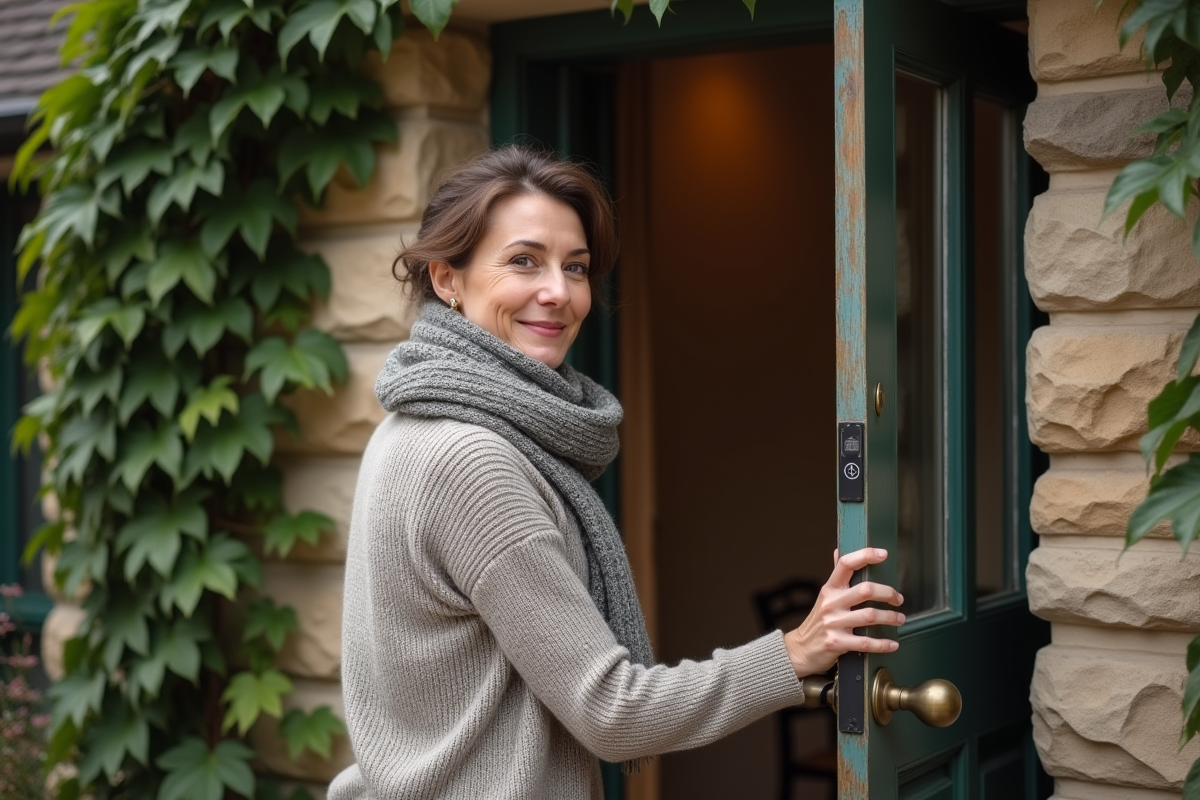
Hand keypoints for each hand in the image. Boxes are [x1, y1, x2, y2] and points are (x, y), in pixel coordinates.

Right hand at [782, 548, 904, 678]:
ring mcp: (833, 623)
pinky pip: (866, 642)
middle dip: (888, 593)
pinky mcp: (837, 643)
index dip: (865, 556)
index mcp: (829, 589)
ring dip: (890, 617)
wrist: (800, 650)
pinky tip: (892, 644)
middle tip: (898, 599)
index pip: (846, 564)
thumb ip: (836, 577)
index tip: (883, 554)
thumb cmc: (817, 622)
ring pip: (870, 616)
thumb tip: (839, 551)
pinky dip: (883, 644)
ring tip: (899, 619)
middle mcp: (831, 603)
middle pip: (865, 590)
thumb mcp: (824, 597)